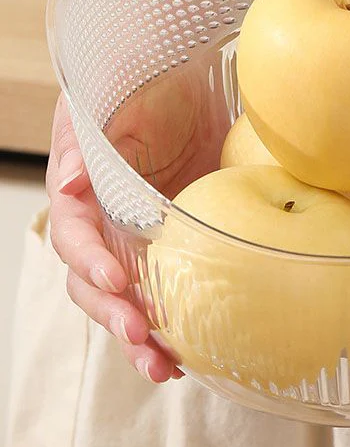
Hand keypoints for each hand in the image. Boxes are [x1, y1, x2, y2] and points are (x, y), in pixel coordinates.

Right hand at [47, 95, 181, 381]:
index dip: (90, 261)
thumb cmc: (142, 85)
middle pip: (93, 282)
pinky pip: (165, 292)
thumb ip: (85, 146)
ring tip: (163, 368)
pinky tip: (187, 356)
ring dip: (140, 337)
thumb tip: (66, 187)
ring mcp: (137, 241)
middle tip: (140, 334)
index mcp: (83, 194)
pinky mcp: (171, 249)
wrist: (186, 78)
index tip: (118, 281)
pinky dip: (172, 326)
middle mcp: (104, 225)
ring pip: (126, 299)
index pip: (74, 236)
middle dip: (113, 313)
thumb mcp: (112, 106)